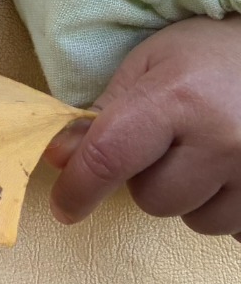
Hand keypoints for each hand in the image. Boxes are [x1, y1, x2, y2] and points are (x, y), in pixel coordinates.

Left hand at [47, 16, 240, 237]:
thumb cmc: (208, 55)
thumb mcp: (148, 66)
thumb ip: (104, 114)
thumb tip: (60, 159)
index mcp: (179, 99)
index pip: (110, 158)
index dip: (78, 188)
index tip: (64, 207)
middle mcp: (223, 140)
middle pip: (153, 198)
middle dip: (148, 178)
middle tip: (170, 142)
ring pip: (194, 219)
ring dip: (189, 196)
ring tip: (205, 153)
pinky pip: (233, 227)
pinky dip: (223, 206)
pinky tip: (230, 171)